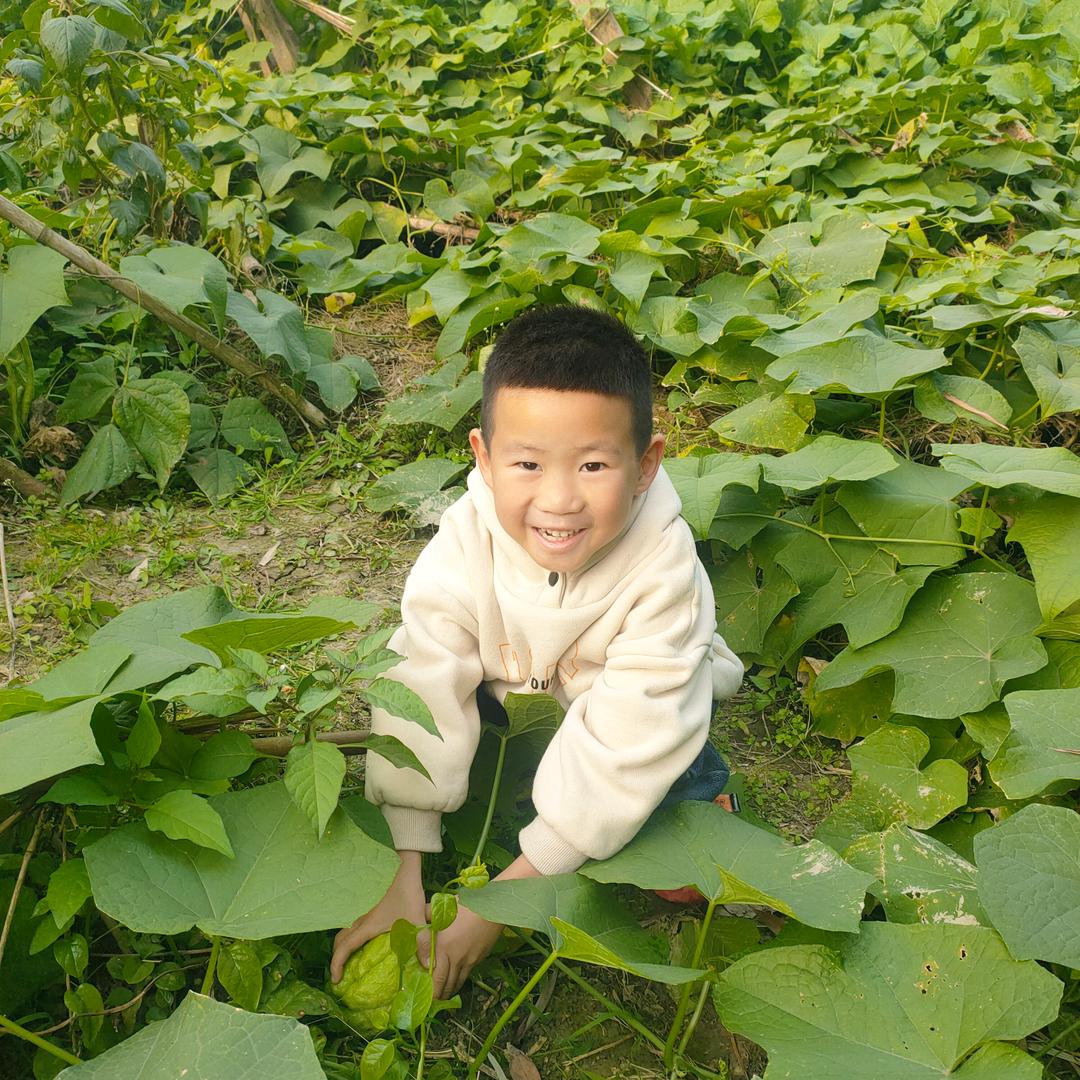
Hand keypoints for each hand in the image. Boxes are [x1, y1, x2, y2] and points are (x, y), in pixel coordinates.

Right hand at [330, 850, 424, 982]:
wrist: (403, 864)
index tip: (335, 980)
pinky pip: (352, 923)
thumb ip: (422, 943)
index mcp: (367, 926)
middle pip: (339, 941)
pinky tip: (365, 938)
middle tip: (343, 972)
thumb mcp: (417, 919)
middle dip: (337, 958)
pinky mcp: (368, 904)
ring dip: (344, 945)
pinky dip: (351, 934)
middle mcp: (360, 918)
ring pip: (345, 930)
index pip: (343, 948)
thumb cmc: (406, 891)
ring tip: (352, 958)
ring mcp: (362, 910)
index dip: (336, 965)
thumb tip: (428, 966)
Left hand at [425, 853, 541, 997]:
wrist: (493, 907)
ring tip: (445, 995)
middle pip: (447, 983)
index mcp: (443, 947)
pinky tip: (459, 977)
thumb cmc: (466, 905)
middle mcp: (456, 958)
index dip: (431, 990)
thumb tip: (416, 920)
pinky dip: (462, 977)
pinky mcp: (480, 957)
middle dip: (440, 995)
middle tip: (434, 1002)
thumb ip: (427, 915)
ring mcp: (470, 959)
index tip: (426, 997)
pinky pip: (468, 971)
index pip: (435, 977)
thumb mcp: (443, 908)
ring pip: (459, 980)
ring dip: (451, 989)